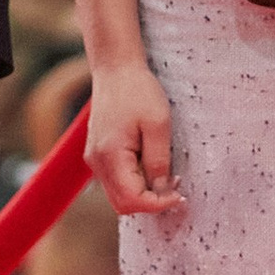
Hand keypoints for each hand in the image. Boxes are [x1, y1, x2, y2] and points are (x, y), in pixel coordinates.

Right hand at [84, 57, 186, 216]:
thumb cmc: (138, 91)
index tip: (179, 195)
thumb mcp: (158, 124)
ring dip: (143, 194)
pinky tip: (152, 166)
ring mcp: (95, 159)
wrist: (116, 69)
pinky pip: (116, 181)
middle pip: (122, 204)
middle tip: (175, 188)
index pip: (132, 200)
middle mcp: (97, 162)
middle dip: (151, 203)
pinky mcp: (99, 154)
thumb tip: (162, 191)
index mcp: (110, 156)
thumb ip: (159, 161)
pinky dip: (135, 183)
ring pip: (118, 195)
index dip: (157, 204)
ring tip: (167, 176)